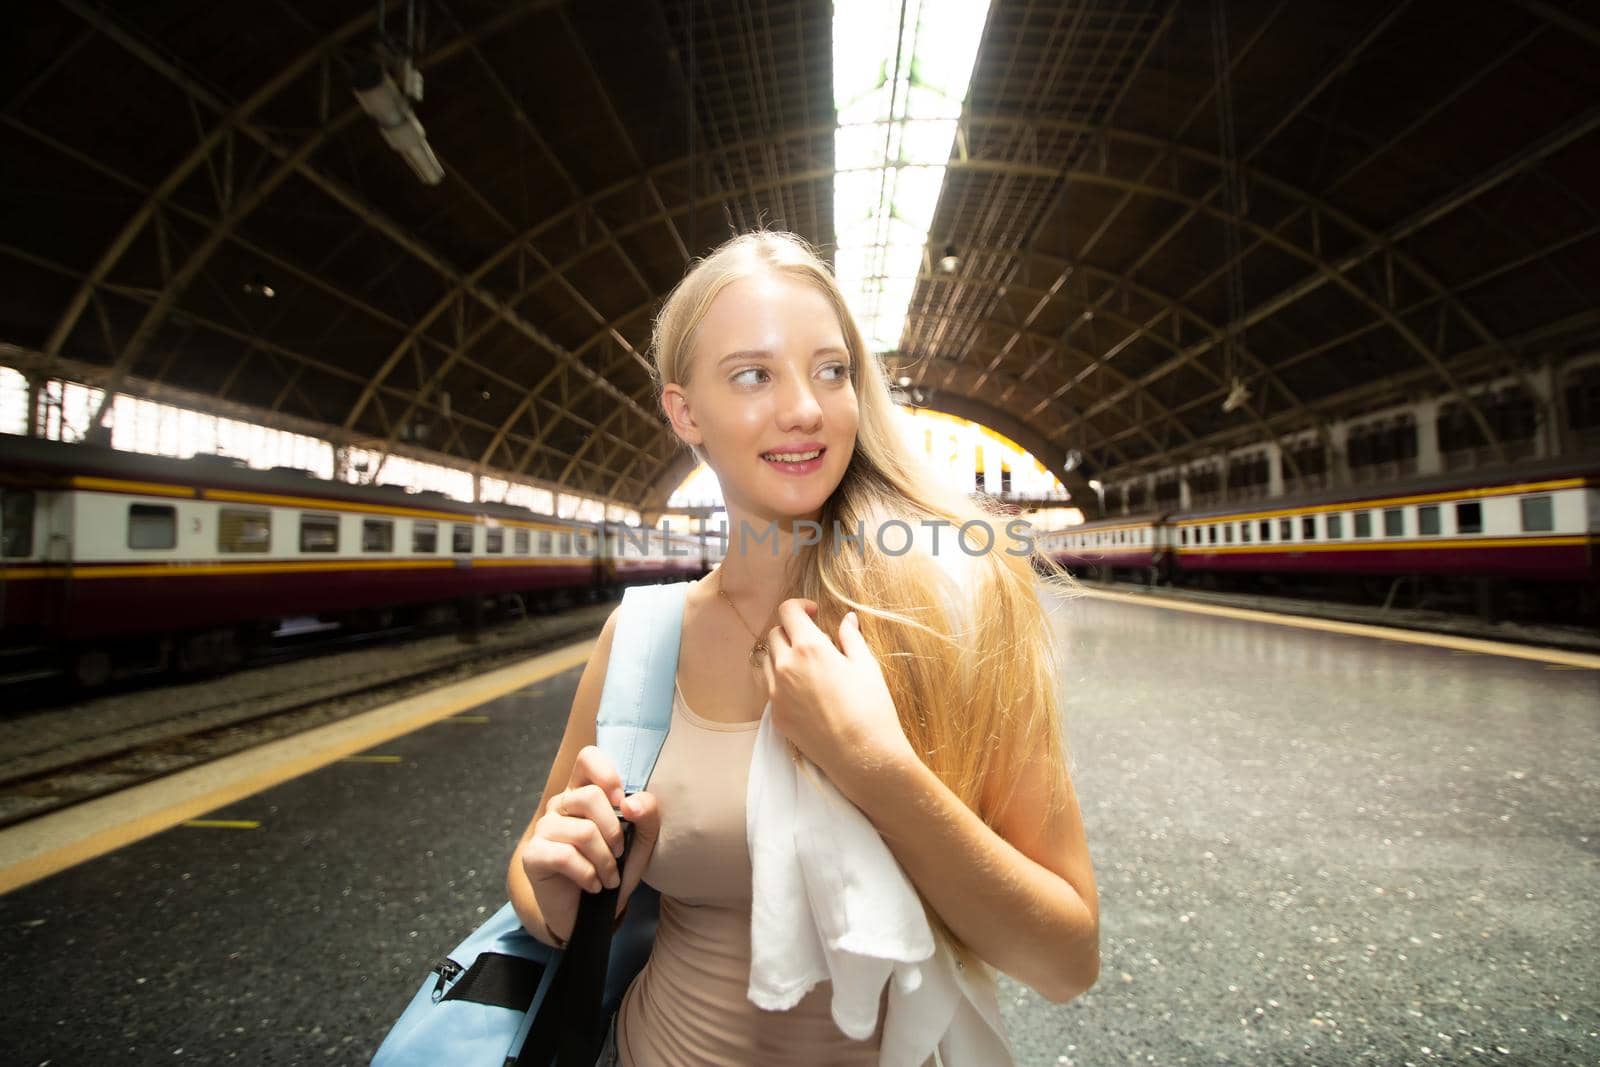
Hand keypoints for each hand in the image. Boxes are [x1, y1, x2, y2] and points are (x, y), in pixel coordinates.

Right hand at [518, 746, 660, 944]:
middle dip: (613, 830)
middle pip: (588, 796)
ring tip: (609, 877)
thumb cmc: (616, 871)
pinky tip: (593, 886)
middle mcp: (561, 805)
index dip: (606, 774)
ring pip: (582, 831)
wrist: (594, 915)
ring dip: (605, 861)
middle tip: (619, 854)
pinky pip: (564, 856)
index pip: (587, 758)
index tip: (621, 801)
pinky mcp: (533, 855)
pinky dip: (588, 875)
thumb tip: (633, 803)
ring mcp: (543, 829)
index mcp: (585, 793)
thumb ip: (646, 817)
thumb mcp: (641, 844)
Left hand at [760, 599, 916, 802]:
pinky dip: (782, 680)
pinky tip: (805, 690)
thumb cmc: (871, 708)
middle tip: (815, 640)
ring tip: (809, 665)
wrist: (862, 756)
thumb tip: (847, 619)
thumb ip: (851, 638)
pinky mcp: (776, 716)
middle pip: (775, 634)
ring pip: (768, 660)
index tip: (815, 614)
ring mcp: (776, 693)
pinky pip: (770, 687)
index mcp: (808, 648)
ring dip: (783, 654)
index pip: (788, 612)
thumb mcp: (866, 666)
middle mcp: (785, 667)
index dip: (800, 606)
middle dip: (792, 630)